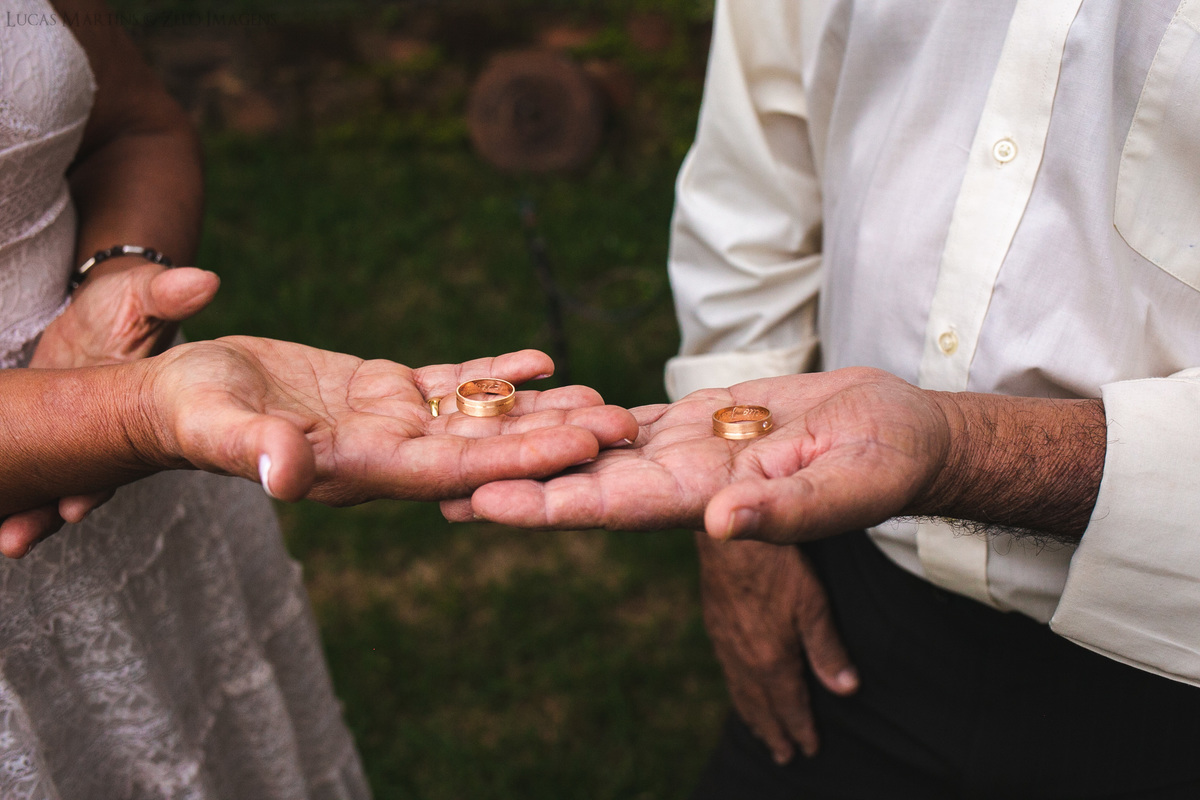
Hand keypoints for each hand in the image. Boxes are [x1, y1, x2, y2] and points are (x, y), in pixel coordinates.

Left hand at [4, 261, 220, 546]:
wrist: (100, 312)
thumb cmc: (125, 302)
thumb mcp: (143, 296)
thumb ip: (168, 295)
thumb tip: (205, 281)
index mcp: (132, 418)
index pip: (116, 462)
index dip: (95, 487)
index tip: (74, 510)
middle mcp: (103, 440)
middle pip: (78, 488)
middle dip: (45, 516)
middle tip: (14, 542)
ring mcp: (71, 441)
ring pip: (46, 486)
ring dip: (24, 514)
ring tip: (2, 541)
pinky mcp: (43, 435)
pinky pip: (23, 468)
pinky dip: (11, 488)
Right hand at [152, 338, 637, 504]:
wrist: (180, 397)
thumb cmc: (190, 413)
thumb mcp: (215, 423)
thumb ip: (251, 449)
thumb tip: (284, 474)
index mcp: (362, 470)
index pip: (459, 469)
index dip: (521, 457)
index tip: (581, 448)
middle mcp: (390, 454)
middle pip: (487, 446)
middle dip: (554, 435)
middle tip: (623, 424)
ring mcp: (391, 423)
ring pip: (480, 415)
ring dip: (540, 406)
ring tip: (602, 396)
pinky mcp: (384, 390)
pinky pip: (451, 381)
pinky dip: (495, 371)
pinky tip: (540, 358)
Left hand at [456, 368, 950, 542]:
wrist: (900, 431)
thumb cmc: (885, 462)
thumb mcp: (844, 485)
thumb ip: (783, 510)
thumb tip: (718, 527)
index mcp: (712, 503)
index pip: (615, 509)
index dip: (549, 507)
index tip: (485, 504)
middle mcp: (685, 484)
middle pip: (584, 485)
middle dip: (515, 483)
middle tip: (438, 484)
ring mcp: (687, 452)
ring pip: (597, 452)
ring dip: (537, 450)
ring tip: (471, 443)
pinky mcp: (697, 420)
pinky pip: (629, 419)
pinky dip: (582, 414)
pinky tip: (539, 409)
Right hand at [697, 534, 856, 762]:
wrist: (727, 535)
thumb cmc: (775, 563)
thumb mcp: (812, 604)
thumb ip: (827, 649)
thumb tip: (846, 689)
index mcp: (771, 659)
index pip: (789, 705)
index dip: (801, 729)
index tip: (809, 749)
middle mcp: (745, 658)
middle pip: (761, 706)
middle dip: (774, 732)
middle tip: (783, 756)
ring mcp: (726, 642)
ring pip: (740, 691)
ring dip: (753, 716)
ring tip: (761, 733)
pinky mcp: (715, 624)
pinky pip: (726, 670)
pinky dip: (736, 690)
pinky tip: (739, 686)